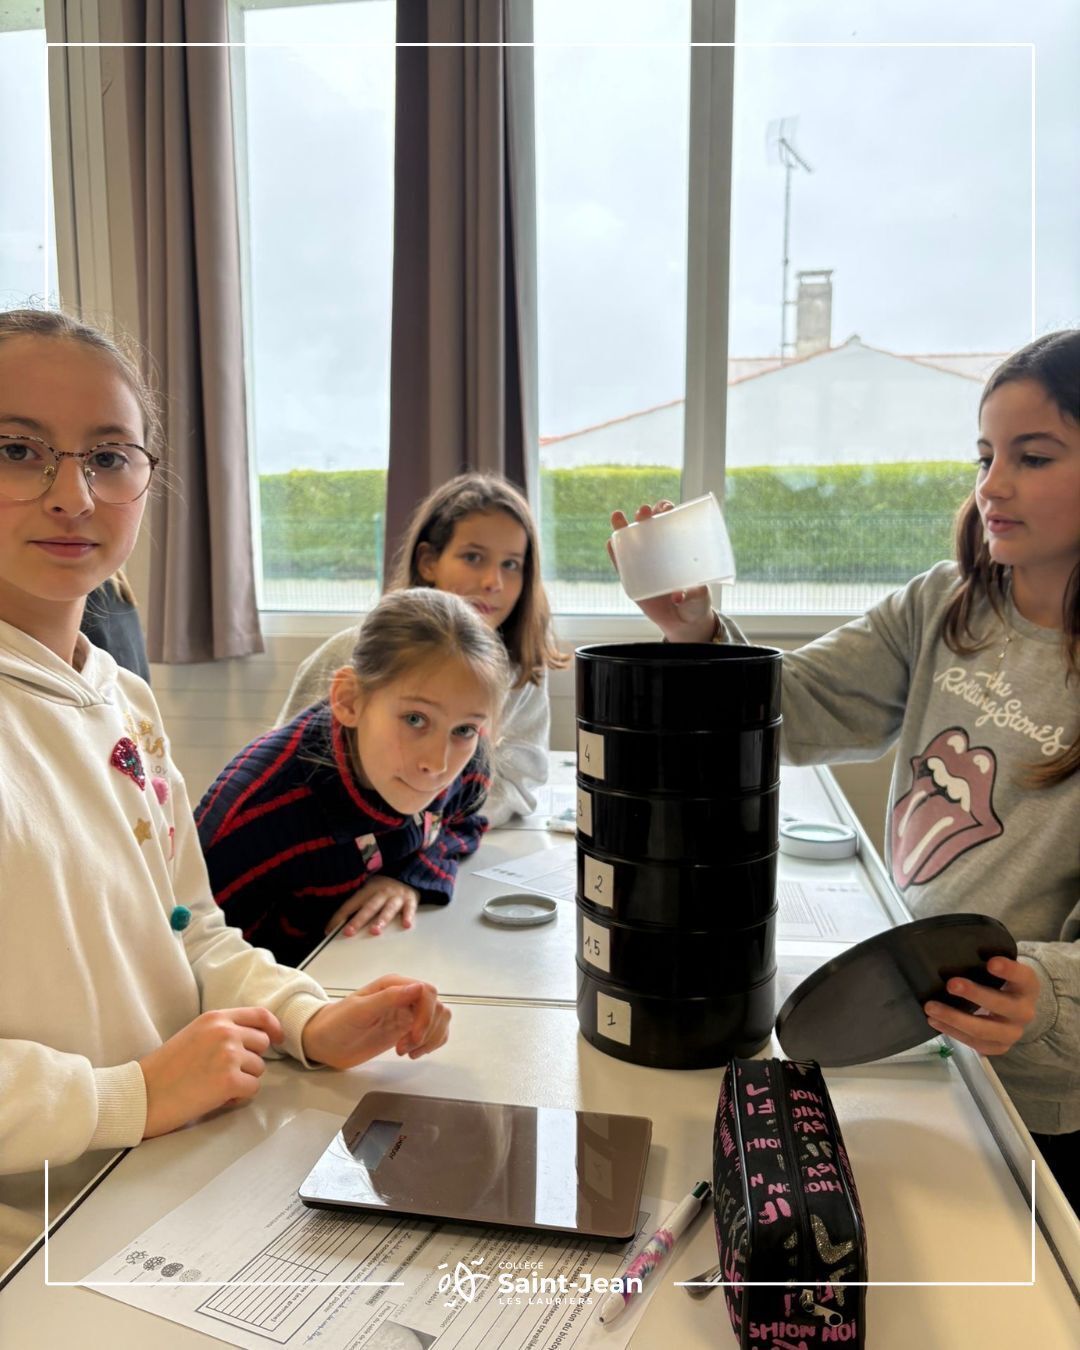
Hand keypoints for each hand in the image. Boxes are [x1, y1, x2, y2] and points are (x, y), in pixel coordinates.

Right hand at [138, 1007, 283, 1138]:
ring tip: (214, 1086)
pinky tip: (216, 1098)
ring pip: (258, 1069)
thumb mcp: (193, 1036)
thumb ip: (221, 1032)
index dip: (273, 1028)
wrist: (140, 1095)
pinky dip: (238, 1097)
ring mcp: (229, 1054)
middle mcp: (225, 1031)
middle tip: (226, 1074)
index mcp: (215, 1018)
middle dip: (250, 1061)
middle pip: (262, 1044)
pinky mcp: (229, 1080)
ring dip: (243, 1080)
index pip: (259, 1015)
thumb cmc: (162, 1071)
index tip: (278, 1038)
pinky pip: (252, 1089)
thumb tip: (250, 1041)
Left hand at [301, 974, 450, 1068]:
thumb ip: (389, 998)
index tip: (414, 1037)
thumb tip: (419, 987)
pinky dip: (431, 1044)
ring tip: (408, 1051)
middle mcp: (404, 997)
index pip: (427, 993)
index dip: (427, 1015)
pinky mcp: (407, 1030)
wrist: (324, 1043)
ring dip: (431, 1038)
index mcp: (394, 986)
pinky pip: (433, 1033)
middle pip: (437, 1007)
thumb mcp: (359, 1010)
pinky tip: (414, 1053)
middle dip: (428, 1030)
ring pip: (439, 1019)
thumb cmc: (336, 1024)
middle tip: (407, 1047)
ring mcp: (407, 1014)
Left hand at [327, 875, 419, 936]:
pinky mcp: (410, 900)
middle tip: (349, 932)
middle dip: (358, 920)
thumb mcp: (370, 890)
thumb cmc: (385, 888)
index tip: (330, 930)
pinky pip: (409, 908)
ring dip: (381, 920)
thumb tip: (337, 925)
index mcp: (368, 890)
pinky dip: (408, 915)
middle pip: (369, 907)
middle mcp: (381, 893)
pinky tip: (406, 924)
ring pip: (388, 909)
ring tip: (375, 931)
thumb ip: (358, 906)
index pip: (351, 904)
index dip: (340, 917)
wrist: (408, 872)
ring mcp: (396, 896)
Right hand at [609, 501, 717, 642]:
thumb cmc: (696, 603)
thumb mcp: (699, 597)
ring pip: (631, 541)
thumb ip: (693, 595)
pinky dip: (615, 552)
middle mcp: (659, 552)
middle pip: (649, 526)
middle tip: (645, 512)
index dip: (666, 510)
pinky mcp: (632, 580)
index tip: (667, 508)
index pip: (670, 521)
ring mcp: (644, 564)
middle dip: (646, 514)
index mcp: (678, 548)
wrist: (683, 624)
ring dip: (623, 526)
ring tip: (618, 516)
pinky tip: (610, 542)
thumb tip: (678, 596)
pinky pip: (621, 564)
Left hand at [923, 957, 1040, 1055]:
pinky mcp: (999, 1047)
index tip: (991, 963)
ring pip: (984, 1030)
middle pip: (1002, 1005)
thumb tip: (946, 947)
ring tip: (931, 1007)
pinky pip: (975, 1043)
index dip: (1009, 970)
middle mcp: (1024, 1011)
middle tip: (951, 984)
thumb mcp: (999, 969)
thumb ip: (982, 961)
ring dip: (955, 1019)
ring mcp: (1013, 1032)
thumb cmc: (999, 982)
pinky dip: (952, 1032)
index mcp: (1028, 986)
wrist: (1014, 1009)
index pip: (1023, 977)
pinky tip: (934, 1021)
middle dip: (975, 995)